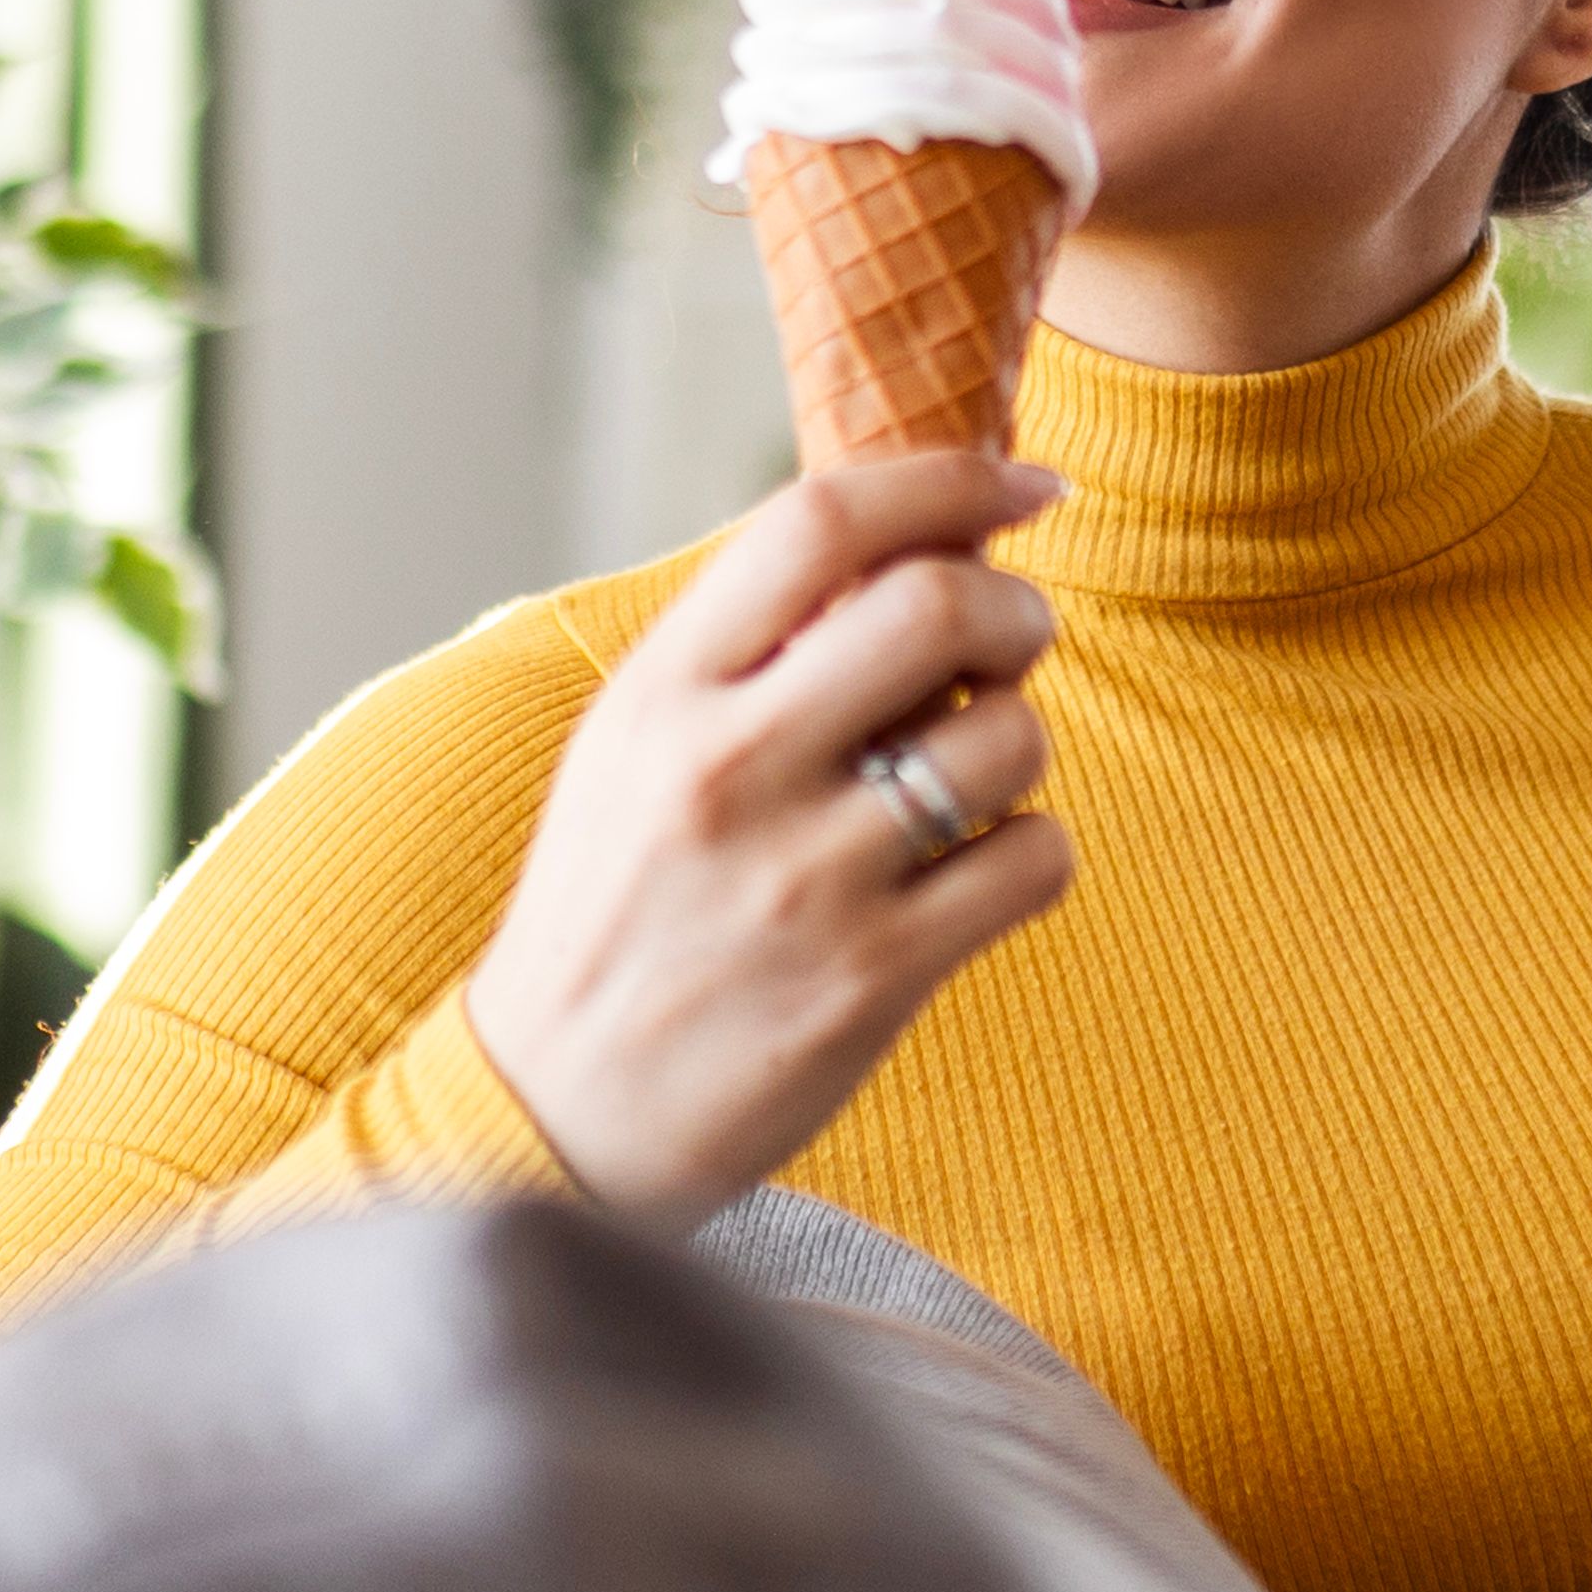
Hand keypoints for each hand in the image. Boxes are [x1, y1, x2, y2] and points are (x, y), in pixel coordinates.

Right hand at [465, 451, 1075, 1225]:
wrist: (558, 1111)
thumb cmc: (614, 907)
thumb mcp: (633, 746)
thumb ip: (748, 645)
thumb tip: (910, 537)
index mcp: (662, 692)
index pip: (819, 522)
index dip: (946, 479)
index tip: (1019, 486)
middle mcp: (728, 768)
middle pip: (934, 608)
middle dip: (1012, 607)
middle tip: (1012, 636)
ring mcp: (805, 877)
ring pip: (1005, 738)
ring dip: (1020, 738)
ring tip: (971, 774)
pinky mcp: (874, 977)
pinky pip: (1032, 861)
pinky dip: (1033, 849)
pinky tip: (979, 867)